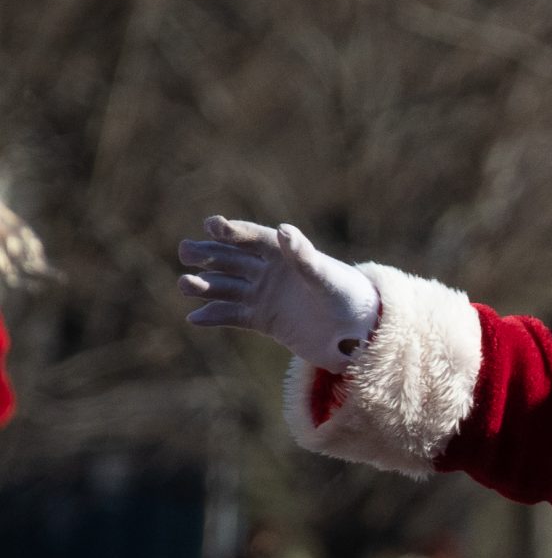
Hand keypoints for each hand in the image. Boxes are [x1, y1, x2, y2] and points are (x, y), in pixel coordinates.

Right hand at [177, 217, 379, 372]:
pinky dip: (214, 316)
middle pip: (231, 259)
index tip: (212, 225)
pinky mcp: (263, 320)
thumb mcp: (327, 277)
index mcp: (285, 253)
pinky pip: (233, 316)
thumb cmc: (350, 296)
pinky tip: (195, 318)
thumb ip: (304, 257)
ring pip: (226, 287)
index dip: (232, 230)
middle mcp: (269, 271)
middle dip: (207, 253)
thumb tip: (284, 230)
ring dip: (204, 285)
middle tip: (186, 251)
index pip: (252, 237)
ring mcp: (264, 295)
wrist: (360, 332)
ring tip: (185, 284)